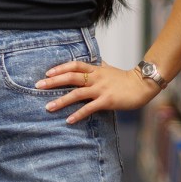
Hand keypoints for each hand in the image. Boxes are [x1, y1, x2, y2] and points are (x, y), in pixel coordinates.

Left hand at [35, 61, 160, 123]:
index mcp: (96, 70)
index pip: (74, 65)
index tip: (47, 73)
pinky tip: (69, 120)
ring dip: (61, 100)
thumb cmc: (126, 79)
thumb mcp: (110, 69)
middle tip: (38, 86)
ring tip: (48, 107)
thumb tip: (97, 61)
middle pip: (71, 77)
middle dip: (53, 82)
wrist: (142, 85)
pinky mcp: (107, 100)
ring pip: (77, 93)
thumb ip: (101, 66)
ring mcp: (101, 89)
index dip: (60, 68)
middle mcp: (96, 78)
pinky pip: (89, 108)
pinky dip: (78, 114)